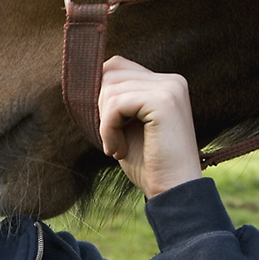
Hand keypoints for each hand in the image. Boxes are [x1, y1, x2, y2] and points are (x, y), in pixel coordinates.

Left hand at [98, 56, 201, 197]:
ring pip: (110, 88)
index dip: (101, 94)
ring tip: (117, 147)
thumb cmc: (149, 164)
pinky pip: (116, 104)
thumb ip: (115, 99)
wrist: (174, 193)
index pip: (117, 66)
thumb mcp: (127, 124)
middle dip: (102, 108)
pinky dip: (108, 129)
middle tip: (113, 140)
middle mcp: (171, 80)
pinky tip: (118, 150)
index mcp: (165, 83)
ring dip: (105, 123)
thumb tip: (84, 79)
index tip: (107, 126)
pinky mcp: (163, 101)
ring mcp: (170, 88)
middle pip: (111, 73)